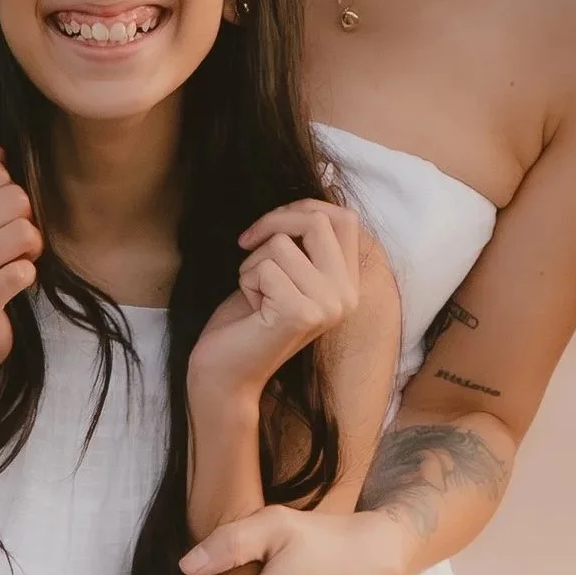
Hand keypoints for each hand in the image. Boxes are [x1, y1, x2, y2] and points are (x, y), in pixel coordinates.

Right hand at [0, 146, 42, 377]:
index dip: (11, 193)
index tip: (2, 217)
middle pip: (15, 199)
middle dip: (26, 221)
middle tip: (14, 243)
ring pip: (24, 233)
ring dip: (31, 249)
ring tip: (16, 261)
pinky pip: (24, 271)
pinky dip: (27, 275)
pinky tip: (13, 283)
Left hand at [187, 199, 367, 403]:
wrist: (226, 372)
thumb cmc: (250, 319)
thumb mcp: (286, 272)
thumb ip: (304, 243)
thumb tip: (306, 202)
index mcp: (349, 284)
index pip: (345, 218)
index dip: (304, 206)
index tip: (272, 223)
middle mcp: (347, 296)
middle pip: (317, 220)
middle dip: (272, 223)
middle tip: (247, 244)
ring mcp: (327, 306)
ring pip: (282, 243)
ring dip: (253, 262)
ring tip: (255, 294)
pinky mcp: (300, 313)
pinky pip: (265, 265)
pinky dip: (246, 280)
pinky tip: (252, 309)